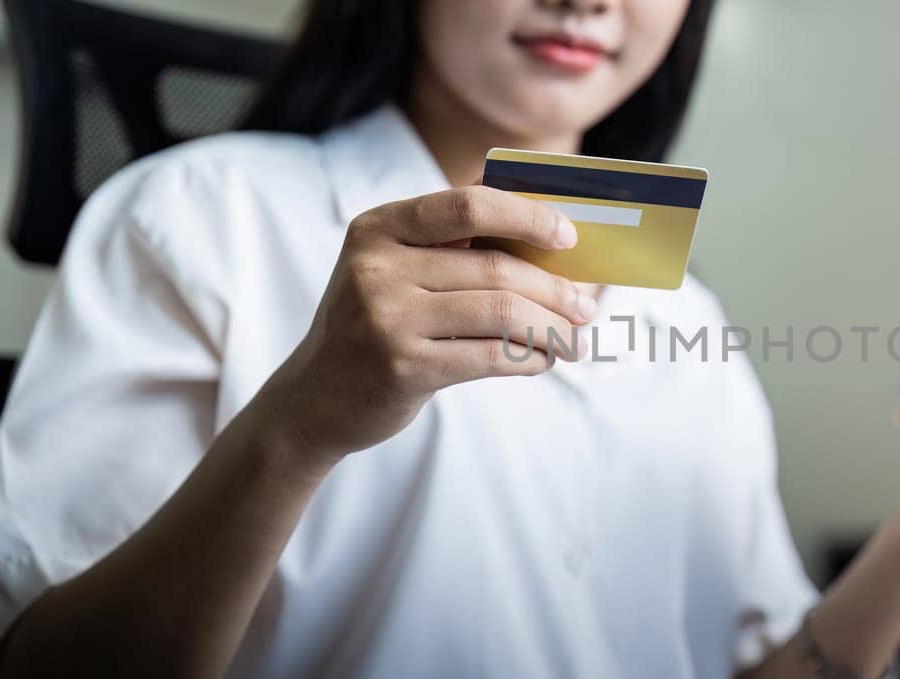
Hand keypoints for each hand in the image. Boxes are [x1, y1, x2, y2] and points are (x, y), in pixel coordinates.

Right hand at [249, 186, 598, 466]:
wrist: (314, 399)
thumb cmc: (377, 325)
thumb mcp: (395, 270)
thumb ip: (454, 246)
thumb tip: (551, 237)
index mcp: (379, 227)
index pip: (467, 206)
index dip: (527, 217)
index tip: (568, 236)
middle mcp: (377, 267)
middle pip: (495, 268)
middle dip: (553, 289)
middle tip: (585, 307)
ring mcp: (386, 318)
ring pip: (501, 313)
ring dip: (550, 328)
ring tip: (574, 341)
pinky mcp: (402, 367)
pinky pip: (490, 356)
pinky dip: (528, 358)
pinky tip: (542, 361)